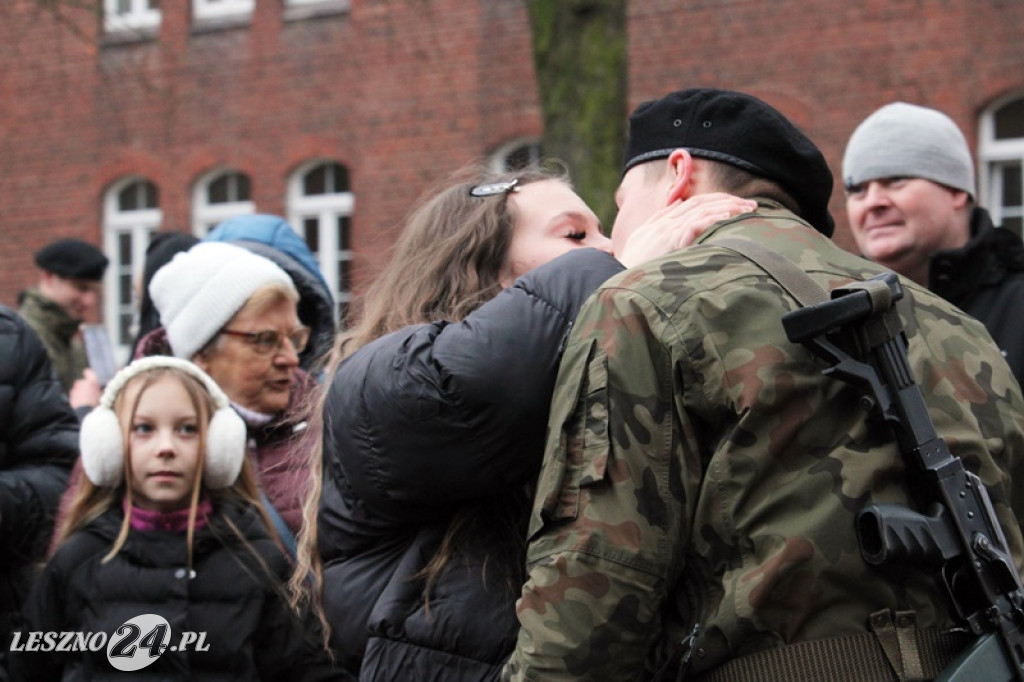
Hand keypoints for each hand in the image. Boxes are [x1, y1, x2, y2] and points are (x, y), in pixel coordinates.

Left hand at [69, 369, 101, 409]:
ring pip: (78, 388)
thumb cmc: (97, 404)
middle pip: (82, 381)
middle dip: (84, 385)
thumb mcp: (101, 395)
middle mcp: (82, 383)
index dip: (89, 374)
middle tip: (89, 392)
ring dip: (80, 391)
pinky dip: (77, 396)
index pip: (88, 372)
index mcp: (92, 382)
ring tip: (86, 398)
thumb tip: (98, 386)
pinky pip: (75, 394)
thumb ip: (98, 388)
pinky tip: (82, 402)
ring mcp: (75, 389)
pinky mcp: (72, 395)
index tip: (89, 376)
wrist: (87, 412)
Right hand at [616, 193, 757, 267]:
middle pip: (699, 203)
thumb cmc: (631, 272)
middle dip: (727, 201)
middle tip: (751, 206)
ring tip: (747, 209)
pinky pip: (695, 225)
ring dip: (727, 208)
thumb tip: (677, 210)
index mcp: (657, 224)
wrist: (617, 285)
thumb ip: (659, 226)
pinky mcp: (669, 243)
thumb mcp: (642, 245)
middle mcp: (662, 224)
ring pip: (701, 210)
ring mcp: (665, 232)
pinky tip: (729, 217)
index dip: (715, 200)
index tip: (736, 203)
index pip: (691, 203)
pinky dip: (713, 218)